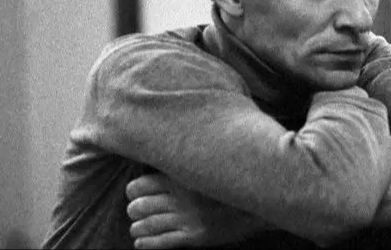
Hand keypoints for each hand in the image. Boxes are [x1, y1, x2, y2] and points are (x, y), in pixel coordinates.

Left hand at [126, 174, 267, 248]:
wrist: (259, 204)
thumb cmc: (235, 181)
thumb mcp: (211, 166)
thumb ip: (192, 160)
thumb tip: (173, 150)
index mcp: (185, 177)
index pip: (146, 183)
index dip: (134, 189)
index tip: (131, 191)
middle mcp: (183, 198)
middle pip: (143, 205)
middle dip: (134, 209)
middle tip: (133, 210)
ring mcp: (188, 218)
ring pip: (150, 224)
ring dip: (138, 227)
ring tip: (136, 227)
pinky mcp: (194, 236)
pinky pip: (163, 241)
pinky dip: (147, 243)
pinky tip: (140, 243)